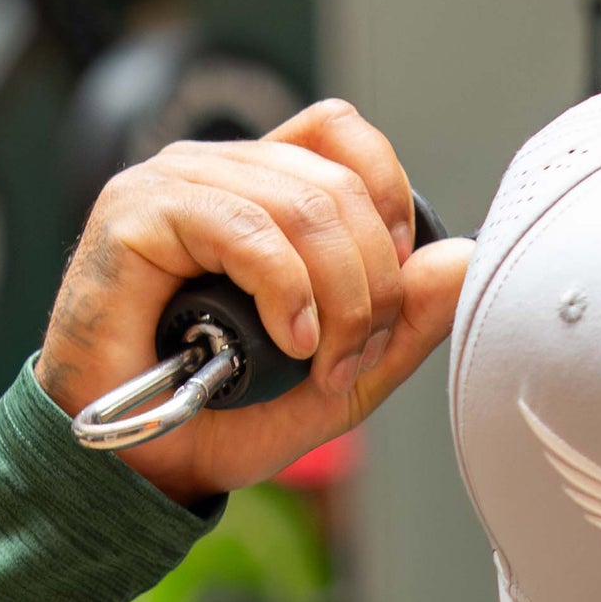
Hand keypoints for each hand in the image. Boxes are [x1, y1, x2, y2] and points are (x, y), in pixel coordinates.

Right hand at [36, 98, 472, 506]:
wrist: (139, 462)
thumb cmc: (220, 414)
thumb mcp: (340, 378)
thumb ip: (402, 324)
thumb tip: (464, 259)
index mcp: (261, 191)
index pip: (343, 138)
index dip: (388, 201)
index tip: (389, 293)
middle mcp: (218, 173)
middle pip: (338, 183)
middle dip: (373, 285)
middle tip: (353, 359)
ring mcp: (174, 185)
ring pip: (302, 203)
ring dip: (337, 298)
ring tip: (320, 361)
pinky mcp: (136, 214)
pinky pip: (244, 226)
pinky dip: (286, 288)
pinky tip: (289, 339)